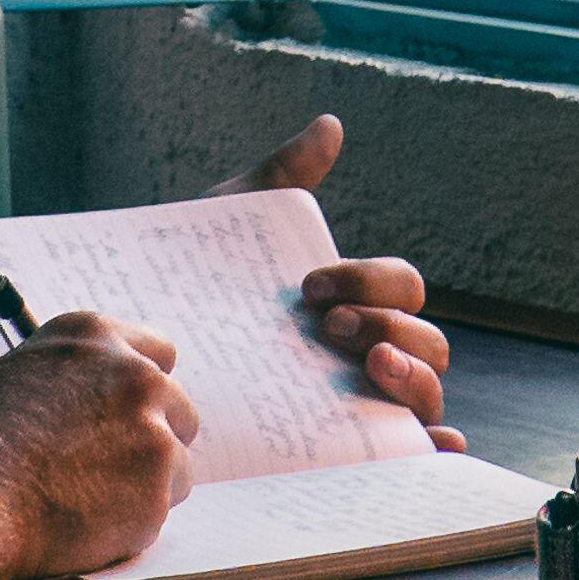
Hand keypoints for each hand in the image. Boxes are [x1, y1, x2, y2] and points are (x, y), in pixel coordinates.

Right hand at [0, 313, 196, 579]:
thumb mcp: (17, 378)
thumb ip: (71, 380)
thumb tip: (100, 404)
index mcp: (94, 337)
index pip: (159, 353)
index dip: (143, 391)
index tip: (131, 417)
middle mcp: (133, 373)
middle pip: (179, 409)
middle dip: (152, 441)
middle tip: (107, 473)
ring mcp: (152, 430)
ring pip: (178, 465)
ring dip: (145, 486)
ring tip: (82, 502)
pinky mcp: (158, 488)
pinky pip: (161, 511)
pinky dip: (132, 525)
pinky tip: (82, 526)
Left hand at [226, 115, 466, 462]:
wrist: (141, 358)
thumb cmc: (193, 291)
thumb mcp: (231, 224)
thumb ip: (282, 175)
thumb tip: (330, 125)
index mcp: (358, 301)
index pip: (402, 285)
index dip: (371, 279)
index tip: (309, 287)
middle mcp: (372, 355)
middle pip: (428, 341)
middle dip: (392, 326)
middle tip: (332, 328)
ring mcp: (365, 407)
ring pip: (427, 394)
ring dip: (415, 376)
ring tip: (371, 367)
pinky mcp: (346, 454)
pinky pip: (411, 455)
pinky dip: (437, 447)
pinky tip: (435, 442)